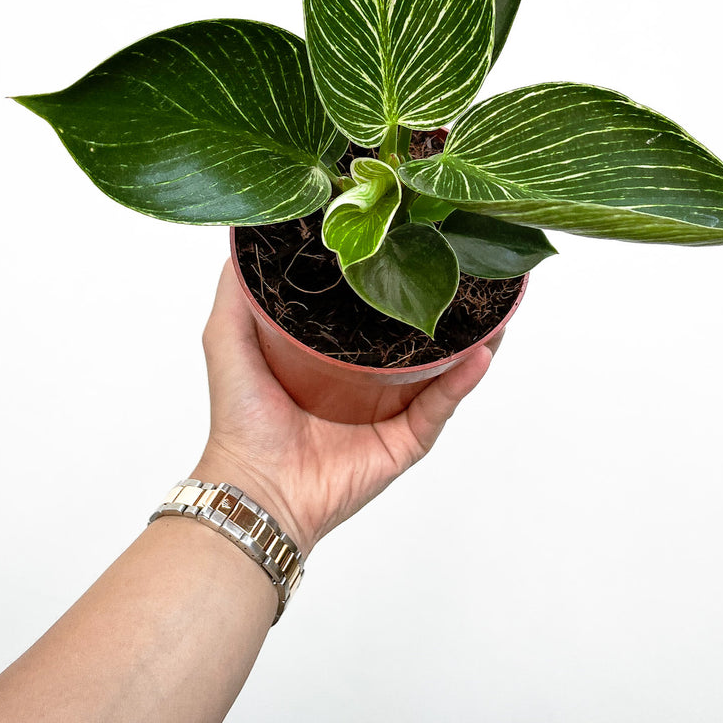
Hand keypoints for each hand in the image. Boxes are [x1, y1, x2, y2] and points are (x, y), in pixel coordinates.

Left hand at [191, 261, 491, 554]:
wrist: (257, 487)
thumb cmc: (240, 419)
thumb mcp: (227, 338)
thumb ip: (236, 291)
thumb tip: (248, 235)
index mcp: (332, 354)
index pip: (372, 308)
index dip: (393, 276)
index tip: (414, 237)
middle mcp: (367, 379)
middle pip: (416, 334)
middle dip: (446, 304)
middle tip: (469, 266)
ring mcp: (391, 410)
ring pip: (442, 367)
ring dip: (471, 339)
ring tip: (495, 306)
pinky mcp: (406, 440)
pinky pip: (441, 405)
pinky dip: (462, 380)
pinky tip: (479, 353)